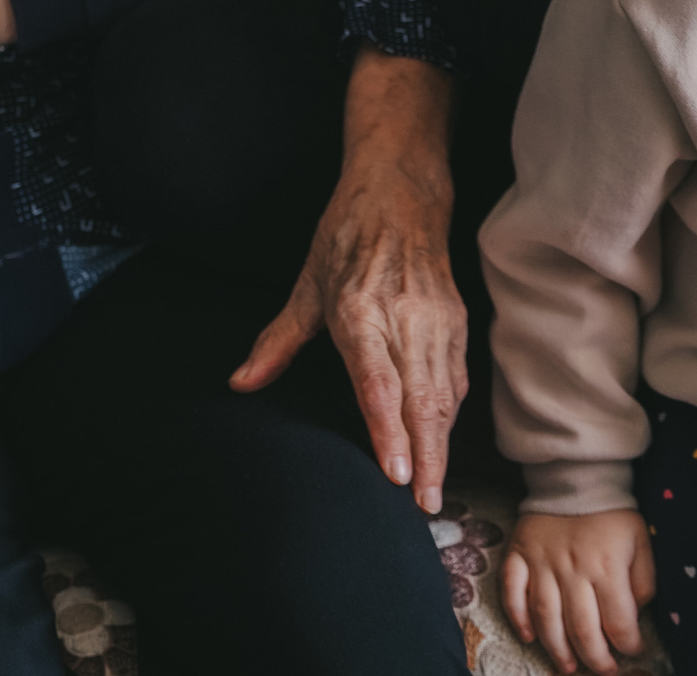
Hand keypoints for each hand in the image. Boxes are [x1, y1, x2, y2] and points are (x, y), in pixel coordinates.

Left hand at [231, 51, 465, 513]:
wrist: (401, 189)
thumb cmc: (346, 234)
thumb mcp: (305, 285)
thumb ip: (276, 341)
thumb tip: (240, 382)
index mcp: (361, 310)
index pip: (379, 382)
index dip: (387, 431)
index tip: (395, 473)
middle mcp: (404, 317)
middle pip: (420, 400)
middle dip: (425, 457)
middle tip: (423, 506)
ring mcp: (437, 318)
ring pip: (444, 393)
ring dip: (442, 443)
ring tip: (434, 488)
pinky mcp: (456, 317)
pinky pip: (457, 375)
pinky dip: (452, 412)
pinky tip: (444, 438)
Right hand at [502, 509, 653, 675]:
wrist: (575, 477)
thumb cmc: (612, 514)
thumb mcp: (641, 541)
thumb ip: (644, 580)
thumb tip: (637, 614)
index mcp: (606, 567)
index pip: (619, 621)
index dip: (629, 645)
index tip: (634, 651)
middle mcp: (573, 570)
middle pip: (581, 628)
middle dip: (595, 658)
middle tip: (602, 671)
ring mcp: (542, 563)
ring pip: (546, 617)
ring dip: (557, 648)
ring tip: (567, 667)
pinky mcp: (519, 554)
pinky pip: (512, 590)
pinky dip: (518, 616)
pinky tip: (529, 636)